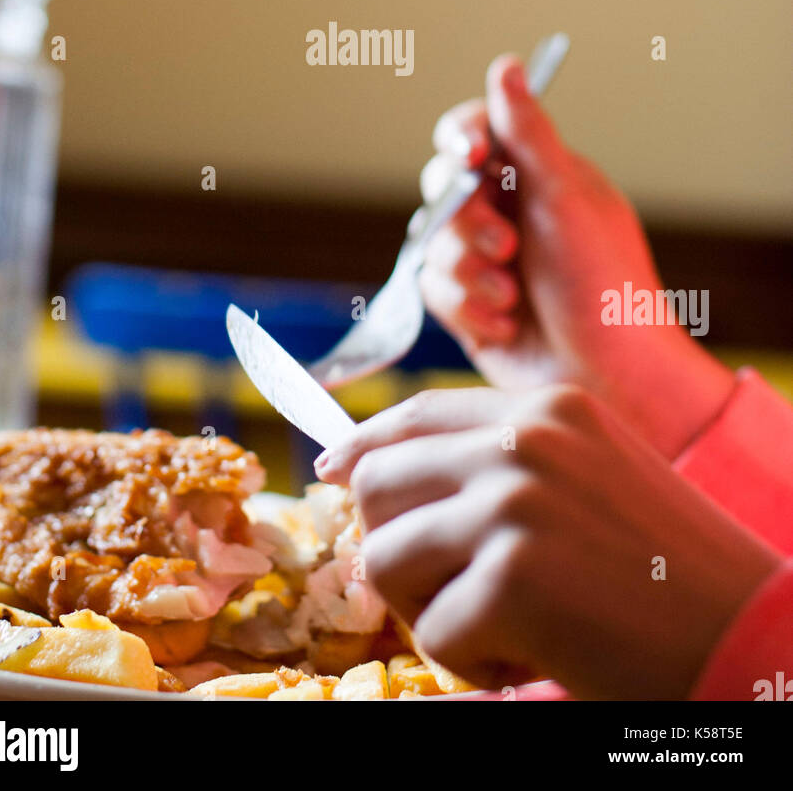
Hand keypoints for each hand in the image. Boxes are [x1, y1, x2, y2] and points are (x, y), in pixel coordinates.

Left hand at [316, 385, 781, 698]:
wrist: (744, 633)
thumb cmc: (664, 569)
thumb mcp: (588, 478)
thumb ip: (499, 462)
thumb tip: (371, 474)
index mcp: (547, 408)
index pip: (417, 414)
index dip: (363, 445)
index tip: (328, 471)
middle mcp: (527, 440)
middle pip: (379, 483)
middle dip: (394, 548)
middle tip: (448, 592)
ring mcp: (517, 503)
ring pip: (386, 559)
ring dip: (428, 611)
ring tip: (500, 627)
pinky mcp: (515, 578)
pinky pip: (433, 635)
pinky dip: (472, 665)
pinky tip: (534, 657)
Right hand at [419, 54, 732, 459]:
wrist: (608, 378)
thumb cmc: (603, 283)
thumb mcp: (565, 196)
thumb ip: (527, 132)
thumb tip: (506, 65)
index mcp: (537, 174)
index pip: (476, 132)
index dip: (462, 139)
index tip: (471, 157)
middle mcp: (508, 211)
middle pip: (443, 186)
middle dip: (468, 221)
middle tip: (507, 246)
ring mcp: (485, 259)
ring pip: (432, 243)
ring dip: (470, 273)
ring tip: (512, 297)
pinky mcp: (469, 305)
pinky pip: (434, 291)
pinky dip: (469, 309)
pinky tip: (507, 323)